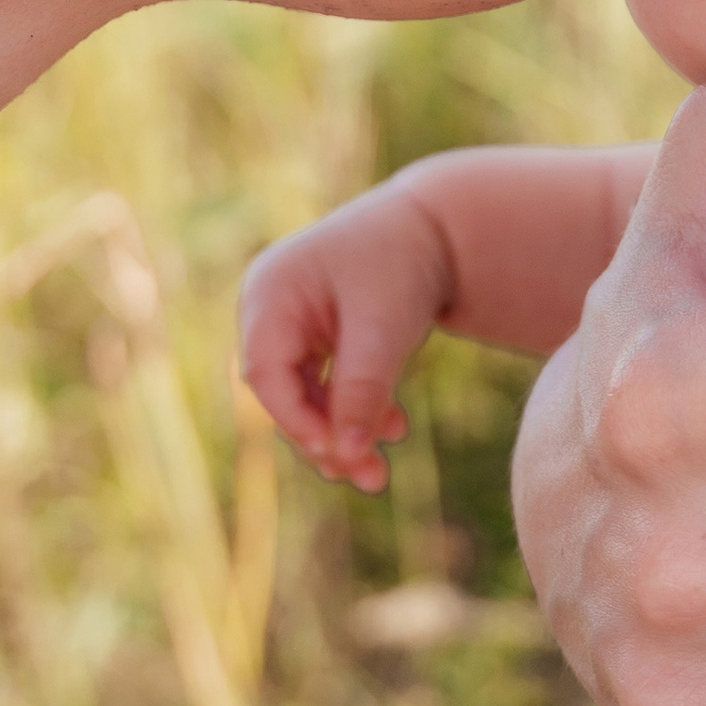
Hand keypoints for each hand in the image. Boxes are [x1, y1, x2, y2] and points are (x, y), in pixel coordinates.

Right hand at [239, 180, 453, 491]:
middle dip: (326, 437)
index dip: (297, 421)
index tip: (338, 456)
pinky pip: (325, 383)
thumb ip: (362, 390)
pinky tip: (394, 428)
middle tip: (372, 479)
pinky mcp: (317, 332)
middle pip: (284, 391)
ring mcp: (291, 319)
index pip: (265, 372)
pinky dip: (356, 408)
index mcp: (269, 291)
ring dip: (343, 432)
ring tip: (381, 474)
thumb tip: (347, 455)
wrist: (440, 226)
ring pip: (305, 394)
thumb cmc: (404, 263)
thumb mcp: (384, 328)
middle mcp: (270, 306)